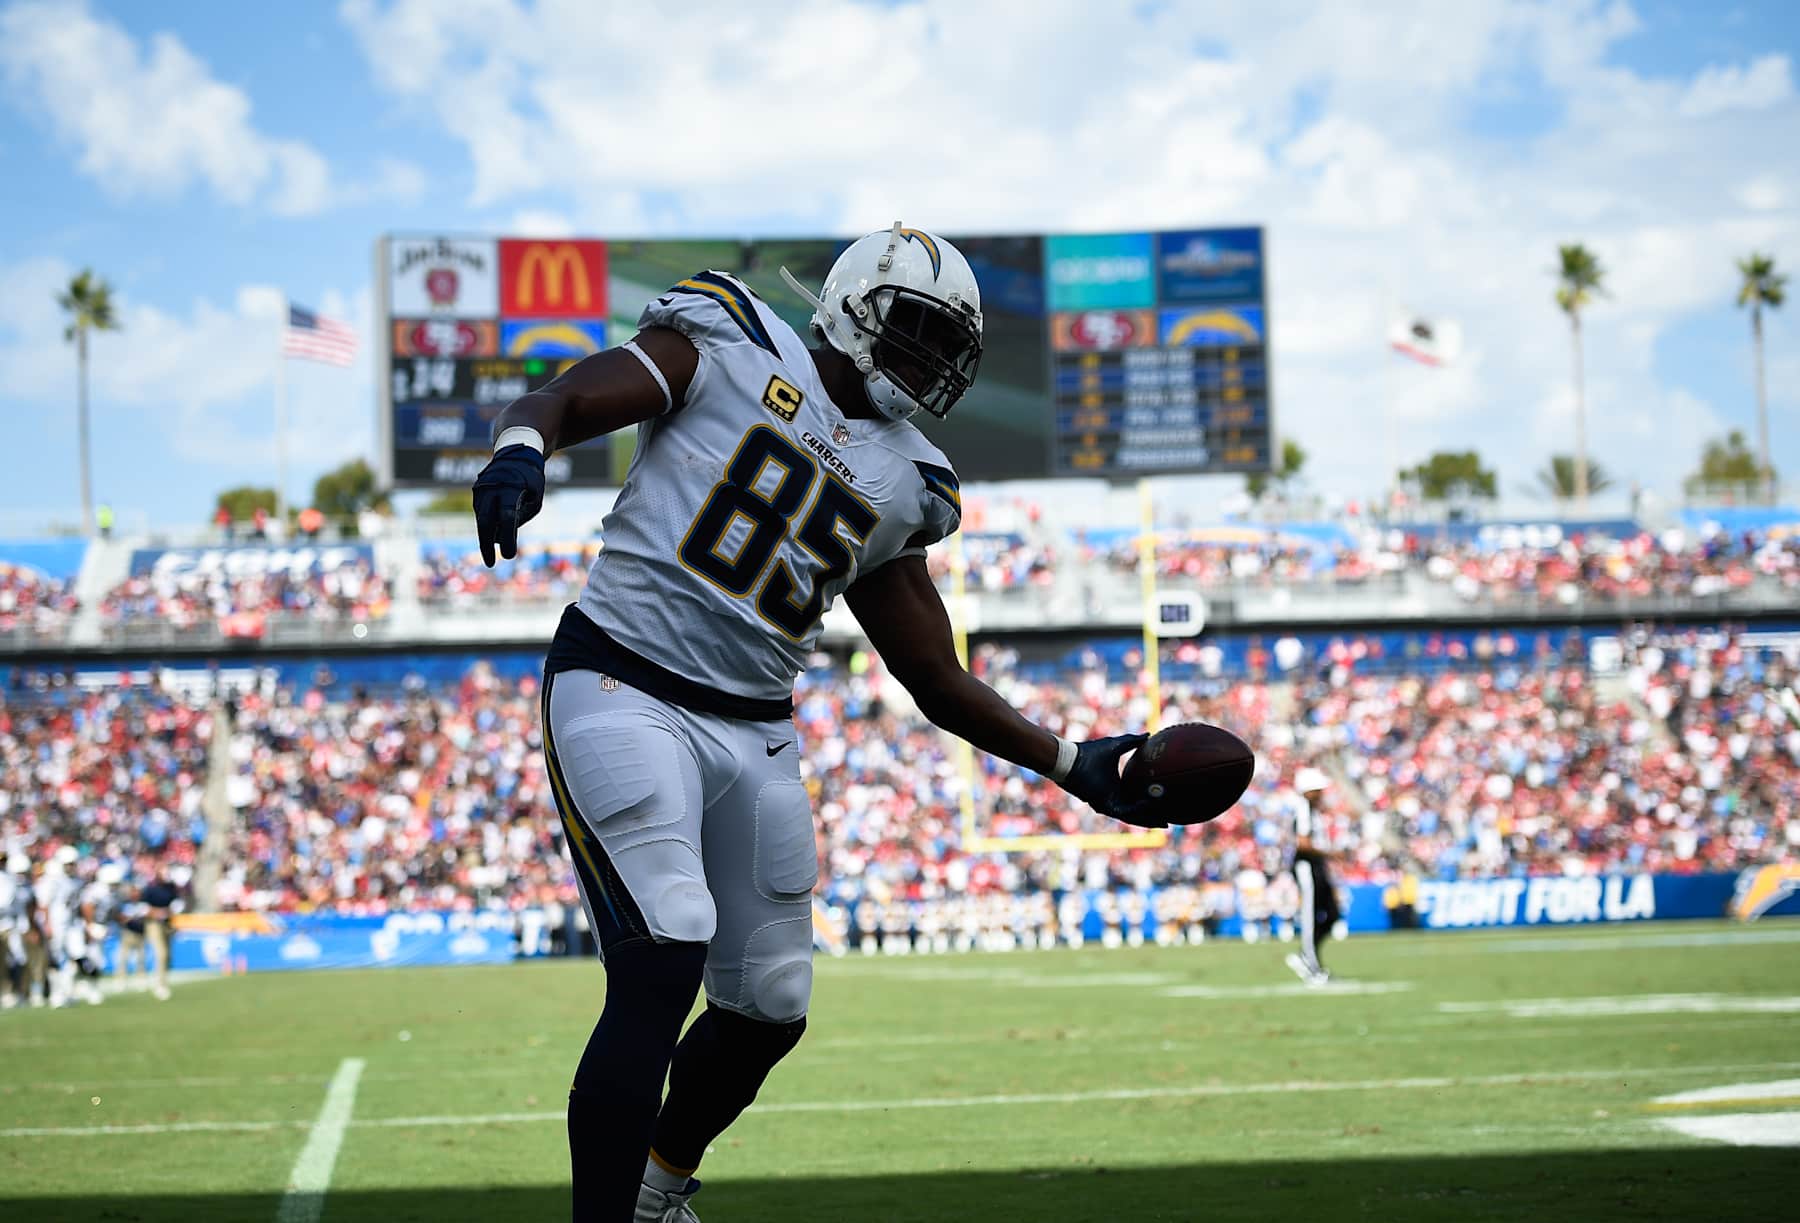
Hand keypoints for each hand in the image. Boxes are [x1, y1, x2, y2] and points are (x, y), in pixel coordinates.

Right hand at [473, 444, 545, 565]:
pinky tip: (498, 528)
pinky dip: (488, 524)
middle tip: (490, 563)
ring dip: (488, 535)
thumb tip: (505, 534)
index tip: (509, 556)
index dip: (508, 538)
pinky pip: (482, 513)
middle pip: (486, 522)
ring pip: (482, 519)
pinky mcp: (476, 492)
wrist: (515, 453)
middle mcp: (491, 488)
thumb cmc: (530, 478)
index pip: (507, 517)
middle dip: (487, 545)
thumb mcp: (536, 496)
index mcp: (510, 488)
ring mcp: (481, 490)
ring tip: (501, 544)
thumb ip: (523, 515)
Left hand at [1058, 733, 1163, 826]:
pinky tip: (1149, 806)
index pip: (1136, 799)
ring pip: (1131, 817)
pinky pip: (1123, 812)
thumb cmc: (1089, 752)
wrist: (1071, 759)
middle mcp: (1114, 798)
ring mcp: (1109, 804)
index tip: (1167, 803)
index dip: (1151, 803)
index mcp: (1117, 786)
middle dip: (1152, 819)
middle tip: (1168, 821)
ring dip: (1147, 820)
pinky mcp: (1104, 806)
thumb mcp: (1116, 745)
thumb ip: (1132, 742)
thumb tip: (1148, 735)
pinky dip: (1136, 811)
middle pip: (1136, 813)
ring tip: (1163, 822)